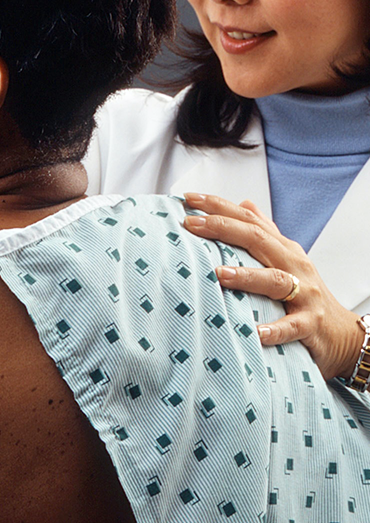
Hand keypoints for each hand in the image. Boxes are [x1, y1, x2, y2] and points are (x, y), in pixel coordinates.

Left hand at [182, 192, 362, 381]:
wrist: (343, 333)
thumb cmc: (306, 292)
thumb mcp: (285, 257)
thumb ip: (264, 231)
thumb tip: (244, 203)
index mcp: (282, 247)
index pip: (248, 219)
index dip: (219, 206)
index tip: (188, 198)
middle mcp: (294, 264)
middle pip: (257, 239)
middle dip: (222, 228)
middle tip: (190, 224)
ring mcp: (304, 293)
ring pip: (275, 279)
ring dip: (246, 276)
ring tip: (219, 274)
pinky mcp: (310, 324)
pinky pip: (292, 326)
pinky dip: (275, 329)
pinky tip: (256, 332)